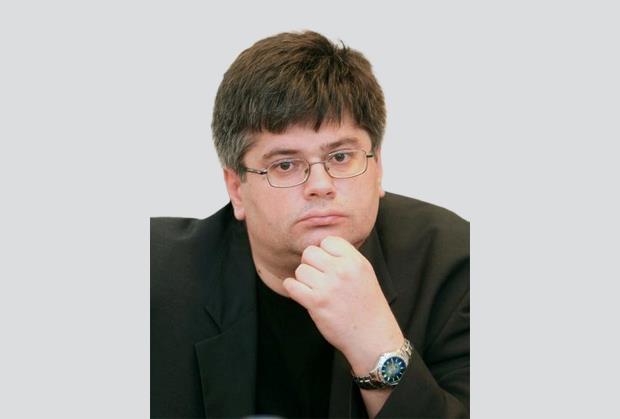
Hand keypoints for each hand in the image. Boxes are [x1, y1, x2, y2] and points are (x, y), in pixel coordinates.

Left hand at [283, 236, 403, 373]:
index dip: (324, 253)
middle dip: (311, 265)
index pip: (328, 241)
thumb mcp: (364, 273)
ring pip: (300, 270)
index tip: (328, 266)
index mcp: (355, 261)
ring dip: (303, 280)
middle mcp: (342, 270)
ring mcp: (328, 286)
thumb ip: (345, 258)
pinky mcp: (316, 302)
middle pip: (310, 253)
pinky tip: (303, 295)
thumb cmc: (368, 306)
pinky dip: (293, 289)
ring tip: (315, 289)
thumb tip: (319, 248)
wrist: (372, 337)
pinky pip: (291, 285)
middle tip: (319, 278)